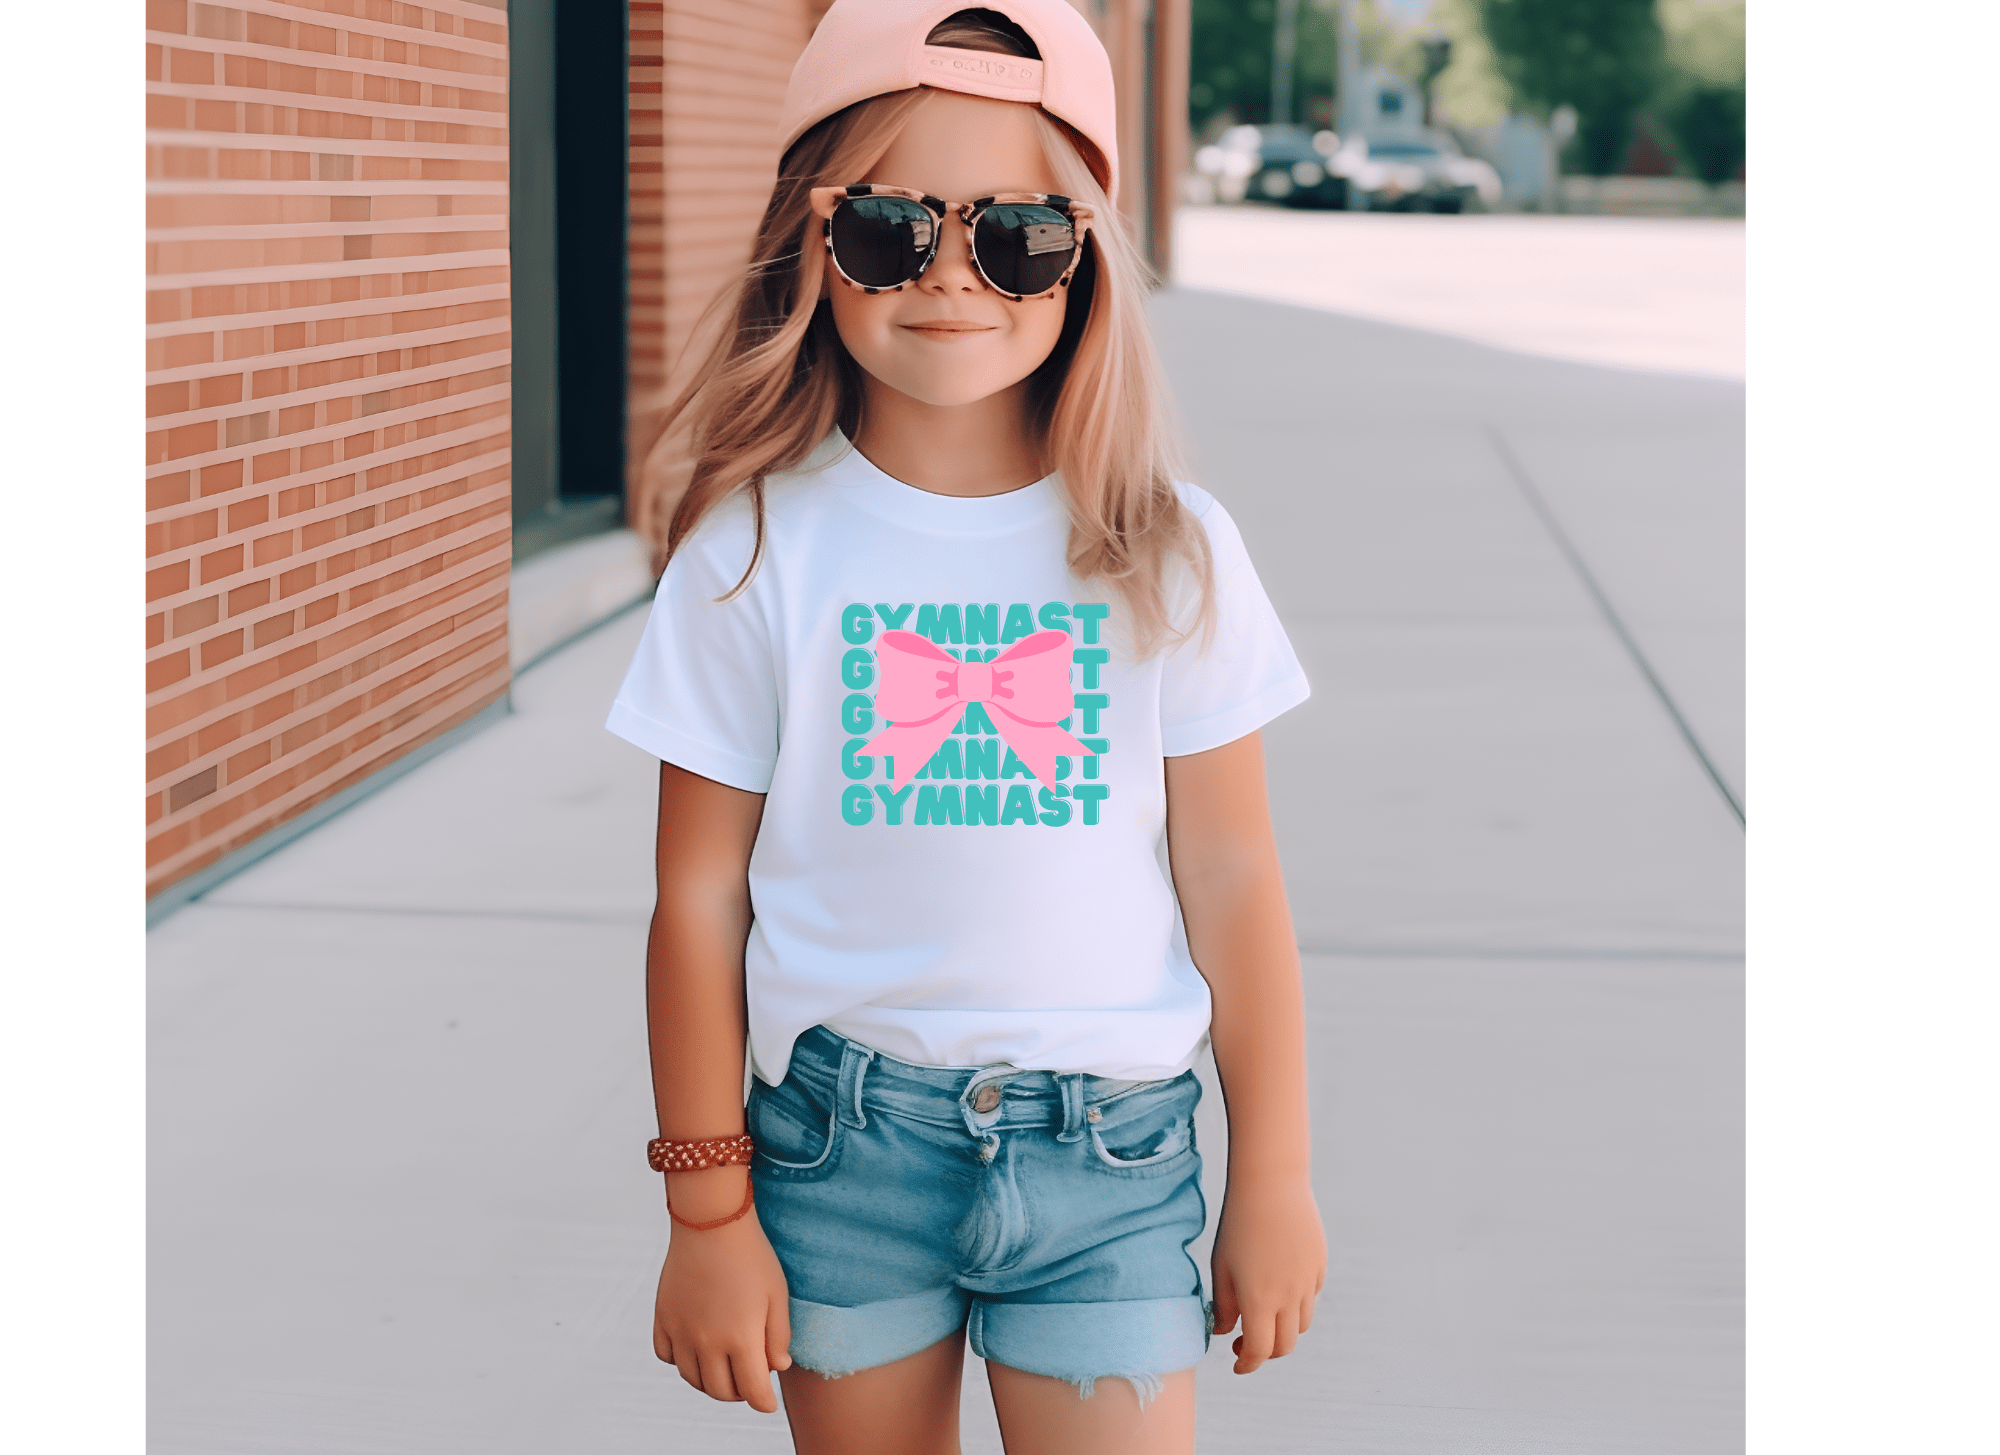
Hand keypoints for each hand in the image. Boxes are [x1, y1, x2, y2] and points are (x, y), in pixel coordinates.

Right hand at [652, 1169, 792, 1412]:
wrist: (711, 1222)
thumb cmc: (752, 1256)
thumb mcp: (777, 1295)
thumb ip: (778, 1336)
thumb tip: (776, 1368)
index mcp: (741, 1338)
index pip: (752, 1392)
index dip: (763, 1402)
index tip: (768, 1402)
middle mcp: (707, 1342)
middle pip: (720, 1391)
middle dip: (739, 1392)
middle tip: (749, 1380)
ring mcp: (681, 1331)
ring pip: (692, 1379)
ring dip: (710, 1381)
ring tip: (724, 1368)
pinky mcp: (663, 1317)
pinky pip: (666, 1356)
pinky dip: (681, 1360)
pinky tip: (695, 1348)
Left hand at [1209, 1175, 1325, 1373]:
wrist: (1271, 1185)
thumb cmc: (1238, 1225)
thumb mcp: (1221, 1267)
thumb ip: (1223, 1306)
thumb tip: (1225, 1333)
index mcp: (1260, 1300)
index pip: (1259, 1351)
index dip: (1246, 1364)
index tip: (1236, 1364)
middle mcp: (1289, 1297)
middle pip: (1284, 1345)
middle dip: (1265, 1352)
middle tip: (1244, 1342)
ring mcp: (1308, 1282)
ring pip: (1301, 1325)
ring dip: (1282, 1330)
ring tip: (1262, 1314)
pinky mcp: (1319, 1266)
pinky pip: (1310, 1298)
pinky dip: (1295, 1306)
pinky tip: (1278, 1287)